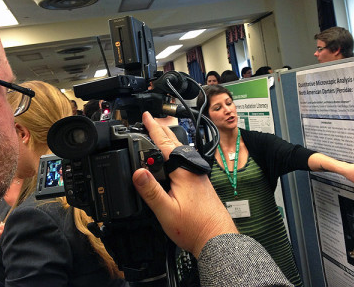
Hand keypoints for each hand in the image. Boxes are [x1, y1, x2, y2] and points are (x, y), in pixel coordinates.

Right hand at [133, 112, 237, 257]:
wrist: (217, 237)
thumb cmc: (195, 227)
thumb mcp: (166, 211)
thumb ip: (151, 191)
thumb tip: (137, 172)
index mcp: (182, 171)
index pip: (164, 144)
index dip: (153, 128)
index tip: (146, 116)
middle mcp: (192, 169)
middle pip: (174, 144)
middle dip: (161, 130)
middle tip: (150, 120)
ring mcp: (197, 175)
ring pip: (180, 152)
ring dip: (168, 141)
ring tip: (158, 135)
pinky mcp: (200, 182)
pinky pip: (184, 161)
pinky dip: (174, 154)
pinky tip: (172, 160)